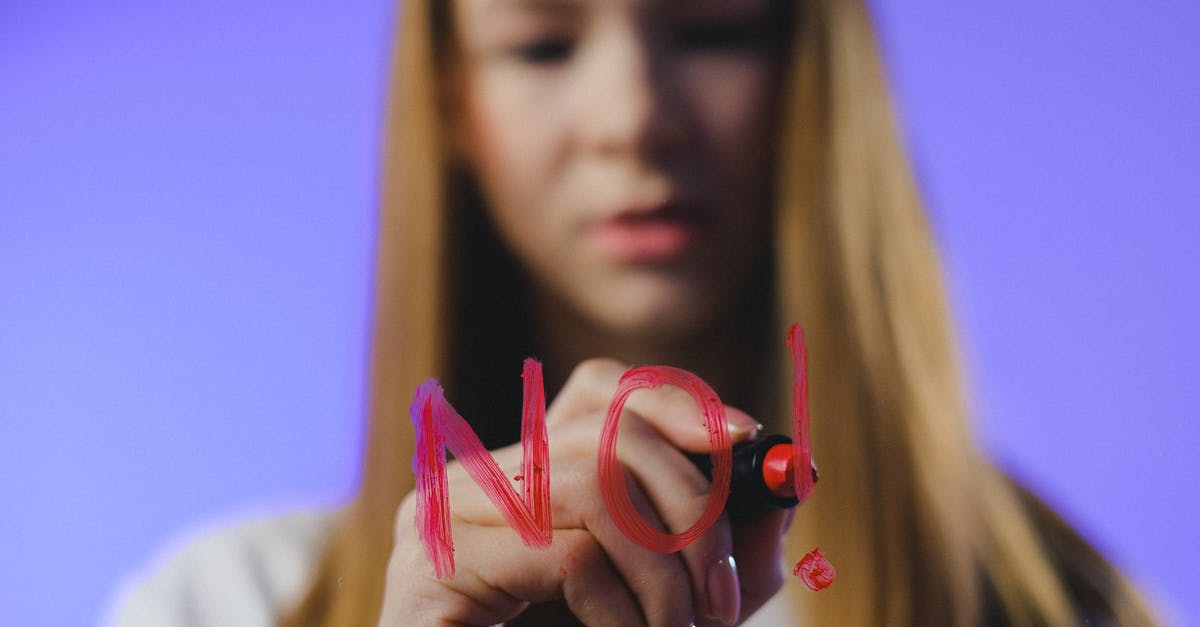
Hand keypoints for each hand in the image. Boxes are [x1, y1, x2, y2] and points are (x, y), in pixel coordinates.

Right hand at [379, 359, 791, 625]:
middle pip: (610, 430)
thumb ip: (729, 542)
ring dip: (664, 571)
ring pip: (595, 484)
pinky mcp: (436, 565)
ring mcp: (443, 516)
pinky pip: (569, 552)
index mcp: (521, 475)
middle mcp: (474, 478)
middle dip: (693, 508)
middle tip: (723, 593)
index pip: (598, 389)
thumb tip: (789, 477)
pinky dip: (623, 606)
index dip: (678, 400)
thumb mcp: (676, 600)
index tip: (746, 435)